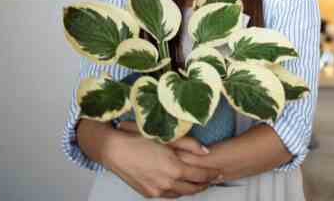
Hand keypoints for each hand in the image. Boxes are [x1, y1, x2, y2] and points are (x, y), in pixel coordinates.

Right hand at [102, 123, 221, 197]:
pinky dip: (177, 191)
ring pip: (181, 194)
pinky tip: (180, 185)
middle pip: (193, 188)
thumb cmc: (140, 140)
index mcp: (175, 169)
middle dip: (205, 184)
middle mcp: (168, 183)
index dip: (212, 174)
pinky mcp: (148, 193)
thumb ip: (190, 145)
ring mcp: (157, 190)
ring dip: (191, 189)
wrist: (115, 151)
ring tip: (199, 183)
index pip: (201, 175)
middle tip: (213, 180)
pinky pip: (168, 195)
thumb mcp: (168, 138)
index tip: (218, 172)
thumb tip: (207, 151)